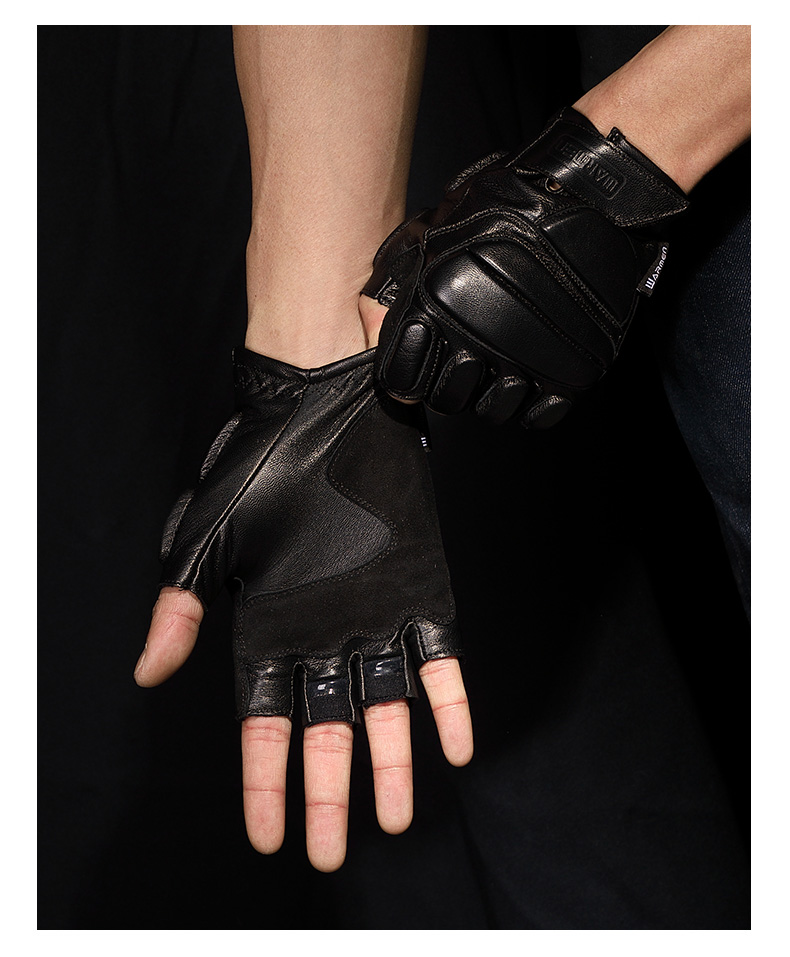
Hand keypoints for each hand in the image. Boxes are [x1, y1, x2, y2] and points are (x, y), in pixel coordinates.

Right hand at [135, 348, 471, 870]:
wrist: (329, 401)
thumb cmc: (260, 463)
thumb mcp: (208, 536)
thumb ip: (180, 606)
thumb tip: (148, 672)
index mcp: (271, 628)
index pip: (265, 723)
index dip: (266, 780)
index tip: (269, 834)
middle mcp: (325, 633)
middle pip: (326, 730)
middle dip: (327, 791)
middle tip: (327, 851)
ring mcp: (377, 614)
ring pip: (386, 706)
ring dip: (393, 762)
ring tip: (396, 817)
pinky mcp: (421, 588)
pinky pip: (440, 658)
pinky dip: (449, 702)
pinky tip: (455, 746)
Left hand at [363, 107, 688, 427]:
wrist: (591, 196)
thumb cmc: (518, 200)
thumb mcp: (447, 222)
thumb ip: (414, 267)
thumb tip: (376, 302)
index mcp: (439, 311)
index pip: (404, 381)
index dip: (410, 378)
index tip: (419, 369)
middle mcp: (478, 343)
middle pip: (449, 401)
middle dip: (452, 388)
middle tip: (467, 363)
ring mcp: (525, 361)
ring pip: (494, 411)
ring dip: (494, 396)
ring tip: (503, 368)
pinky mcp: (569, 371)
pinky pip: (542, 414)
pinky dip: (536, 408)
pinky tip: (534, 385)